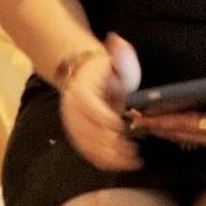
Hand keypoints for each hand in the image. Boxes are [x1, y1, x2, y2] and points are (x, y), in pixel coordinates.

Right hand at [60, 33, 140, 170]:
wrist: (84, 76)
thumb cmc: (108, 70)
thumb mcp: (117, 59)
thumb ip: (120, 55)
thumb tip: (117, 42)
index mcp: (82, 91)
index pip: (91, 108)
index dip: (105, 120)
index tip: (122, 127)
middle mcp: (73, 110)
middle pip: (87, 131)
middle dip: (110, 143)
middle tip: (132, 150)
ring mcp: (73, 124)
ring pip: (86, 144)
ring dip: (108, 155)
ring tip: (131, 160)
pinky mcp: (77, 135)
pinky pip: (87, 150)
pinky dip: (102, 160)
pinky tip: (120, 164)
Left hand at [126, 75, 205, 149]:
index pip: (184, 123)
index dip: (160, 119)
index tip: (138, 115)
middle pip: (177, 133)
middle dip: (153, 127)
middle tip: (128, 120)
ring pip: (182, 137)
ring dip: (161, 130)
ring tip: (139, 123)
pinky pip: (190, 135)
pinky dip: (174, 129)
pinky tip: (164, 124)